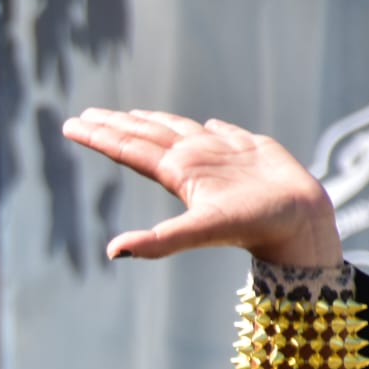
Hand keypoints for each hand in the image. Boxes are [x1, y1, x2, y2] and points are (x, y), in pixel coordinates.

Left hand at [63, 108, 342, 267]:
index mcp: (175, 172)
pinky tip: (205, 124)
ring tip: (129, 115)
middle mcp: (191, 160)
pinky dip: (210, 127)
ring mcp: (219, 154)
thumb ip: (157, 242)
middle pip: (143, 136)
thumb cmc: (251, 225)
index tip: (70, 125)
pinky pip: (224, 133)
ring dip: (151, 122)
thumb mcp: (199, 231)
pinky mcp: (249, 149)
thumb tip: (111, 252)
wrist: (298, 221)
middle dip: (113, 125)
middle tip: (83, 115)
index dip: (99, 136)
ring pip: (177, 130)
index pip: (127, 148)